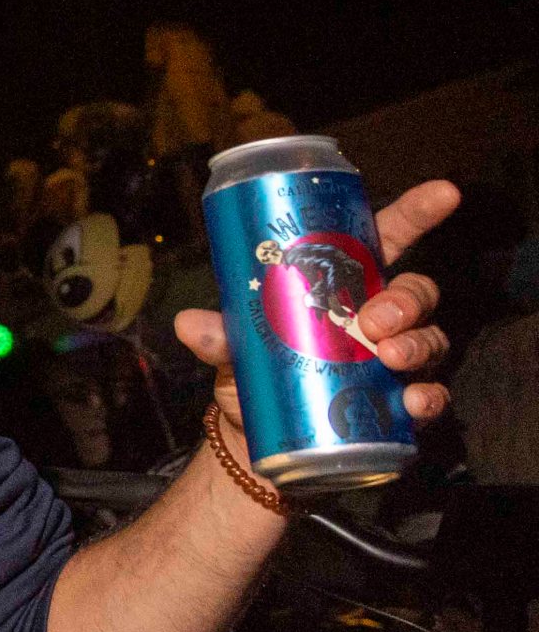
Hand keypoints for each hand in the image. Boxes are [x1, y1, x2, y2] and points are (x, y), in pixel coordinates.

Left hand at [175, 178, 455, 435]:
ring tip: (389, 357)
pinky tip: (414, 402)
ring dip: (417, 343)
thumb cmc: (255, 375)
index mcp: (345, 285)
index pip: (389, 240)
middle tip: (373, 320)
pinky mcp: (401, 403)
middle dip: (405, 300)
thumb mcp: (233, 351)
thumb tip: (188, 323)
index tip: (444, 192)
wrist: (258, 439)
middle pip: (416, 291)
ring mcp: (397, 358)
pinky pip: (431, 394)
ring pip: (430, 337)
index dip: (418, 212)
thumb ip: (217, 335)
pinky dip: (428, 397)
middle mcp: (380, 317)